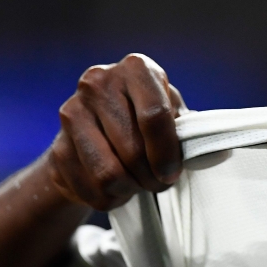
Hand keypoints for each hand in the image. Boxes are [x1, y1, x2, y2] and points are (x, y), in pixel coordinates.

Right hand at [45, 54, 186, 210]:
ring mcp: (72, 111)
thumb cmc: (146, 119)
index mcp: (137, 68)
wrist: (96, 130)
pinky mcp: (57, 146)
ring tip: (140, 185)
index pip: (154, 116)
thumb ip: (188, 127)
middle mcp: (99, 81)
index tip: (173, 172)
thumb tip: (209, 147)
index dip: (167, 153)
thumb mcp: (172, 114)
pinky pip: (90, 189)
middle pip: (132, 149)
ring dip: (130, 189)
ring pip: (108, 173)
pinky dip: (109, 198)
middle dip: (152, 177)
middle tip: (159, 183)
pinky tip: (117, 188)